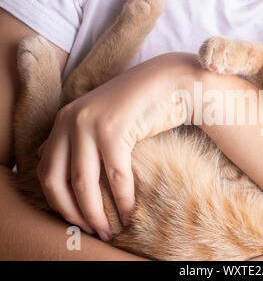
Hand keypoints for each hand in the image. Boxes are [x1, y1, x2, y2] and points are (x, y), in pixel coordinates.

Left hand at [38, 53, 199, 239]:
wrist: (168, 81)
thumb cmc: (139, 103)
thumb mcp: (99, 117)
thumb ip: (73, 134)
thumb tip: (46, 155)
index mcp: (64, 120)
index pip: (46, 170)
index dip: (58, 201)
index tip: (76, 219)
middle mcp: (70, 121)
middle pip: (56, 180)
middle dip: (72, 212)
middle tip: (91, 229)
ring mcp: (90, 125)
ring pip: (83, 183)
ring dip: (95, 213)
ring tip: (108, 230)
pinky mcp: (114, 131)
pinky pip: (116, 176)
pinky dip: (122, 200)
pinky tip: (129, 212)